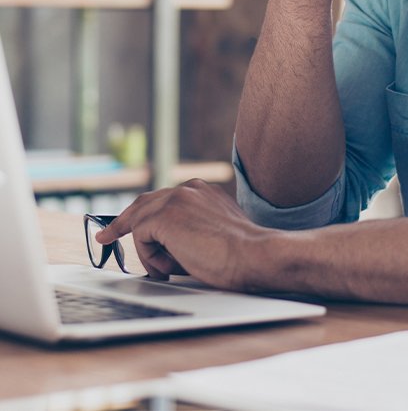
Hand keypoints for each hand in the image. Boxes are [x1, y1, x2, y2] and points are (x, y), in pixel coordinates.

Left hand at [95, 180, 262, 288]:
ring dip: (149, 251)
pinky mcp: (165, 214)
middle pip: (143, 203)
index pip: (162, 199)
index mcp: (202, 191)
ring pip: (141, 222)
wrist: (252, 255)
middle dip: (123, 222)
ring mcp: (176, 198)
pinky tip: (168, 267)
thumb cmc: (239, 254)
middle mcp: (188, 188)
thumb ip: (189, 230)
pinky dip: (149, 256)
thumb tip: (164, 247)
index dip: (142, 215)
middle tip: (105, 236)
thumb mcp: (211, 234)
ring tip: (168, 270)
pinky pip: (140, 236)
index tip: (124, 225)